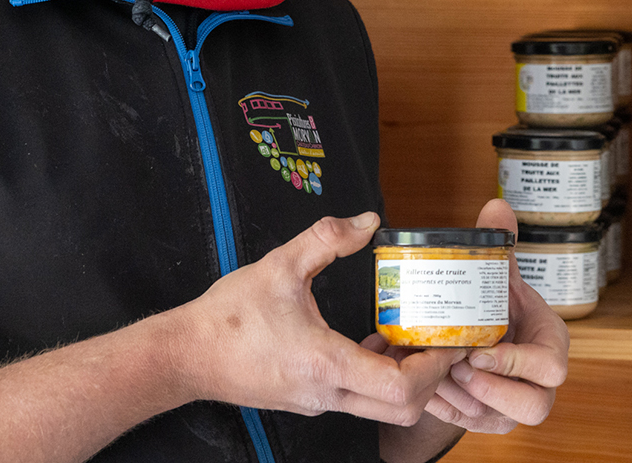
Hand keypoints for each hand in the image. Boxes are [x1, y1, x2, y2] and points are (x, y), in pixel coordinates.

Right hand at [182, 212, 463, 424]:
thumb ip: (326, 239)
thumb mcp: (279, 266)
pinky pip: (359, 399)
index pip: (400, 388)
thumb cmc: (227, 318)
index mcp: (324, 363)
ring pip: (381, 409)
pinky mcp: (308, 400)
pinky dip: (378, 378)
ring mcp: (317, 402)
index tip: (445, 341)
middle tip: (440, 342)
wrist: (185, 354)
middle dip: (431, 378)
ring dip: (405, 378)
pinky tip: (373, 342)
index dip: (432, 367)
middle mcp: (325, 393)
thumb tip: (367, 221)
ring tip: (410, 337)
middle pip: (401, 410)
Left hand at [424, 200, 569, 433]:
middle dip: (491, 390)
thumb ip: (501, 244)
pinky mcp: (486, 419)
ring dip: (461, 399)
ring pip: (495, 419)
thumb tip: (496, 206)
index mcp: (549, 346)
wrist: (484, 337)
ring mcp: (512, 406)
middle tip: (457, 367)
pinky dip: (444, 407)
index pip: (552, 368)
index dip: (517, 364)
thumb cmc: (501, 308)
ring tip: (434, 374)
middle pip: (533, 407)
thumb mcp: (502, 278)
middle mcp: (537, 383)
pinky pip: (467, 424)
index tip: (479, 352)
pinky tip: (425, 385)